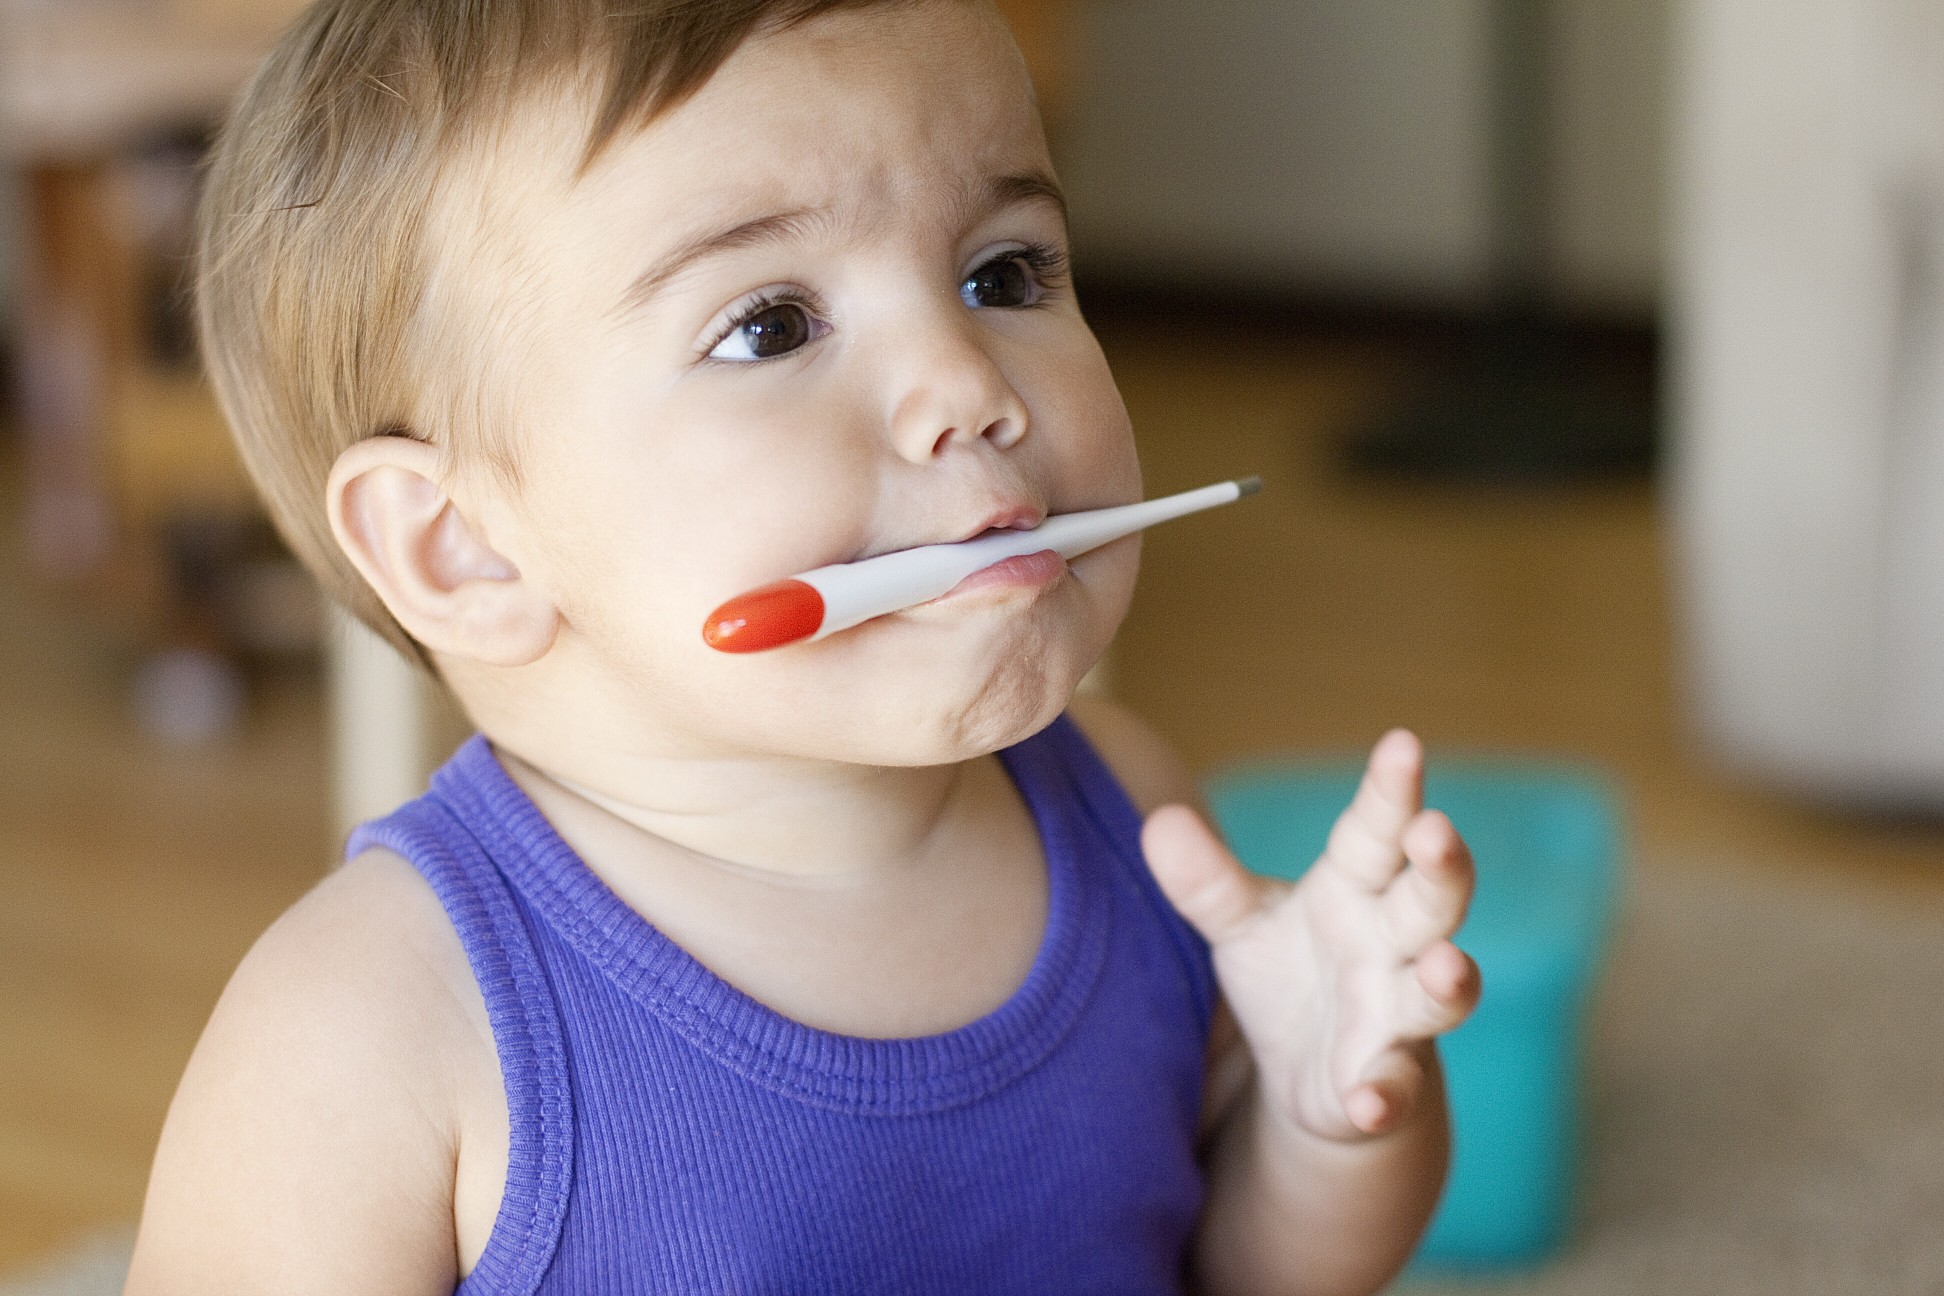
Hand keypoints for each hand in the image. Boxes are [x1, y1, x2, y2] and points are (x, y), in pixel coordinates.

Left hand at [1143, 730, 1479, 1143]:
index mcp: (1355, 887)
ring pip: (1440, 991)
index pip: (1377, 830)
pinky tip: (1368, 1101)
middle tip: (1434, 832)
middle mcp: (1392, 942)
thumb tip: (1160, 822)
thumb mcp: (1240, 920)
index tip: (1402, 743)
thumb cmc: (1288, 967)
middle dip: (1441, 867)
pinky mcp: (1387, 1078)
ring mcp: (1398, 1012)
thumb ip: (1206, 880)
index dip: (1392, 790)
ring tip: (1447, 969)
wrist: (1311, 1069)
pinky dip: (1386, 1093)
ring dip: (1449, 981)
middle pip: (1431, 899)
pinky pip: (1396, 1084)